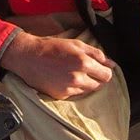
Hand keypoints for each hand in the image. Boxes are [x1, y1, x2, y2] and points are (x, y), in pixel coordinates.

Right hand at [0, 30, 114, 99]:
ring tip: (73, 74)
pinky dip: (73, 88)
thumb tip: (111, 64)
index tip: (100, 69)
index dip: (105, 71)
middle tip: (87, 71)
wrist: (28, 57)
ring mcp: (69, 88)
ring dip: (85, 83)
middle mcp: (78, 78)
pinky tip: (64, 79)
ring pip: (88, 90)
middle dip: (97, 78)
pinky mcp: (60, 95)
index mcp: (83, 62)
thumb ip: (96, 54)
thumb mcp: (76, 44)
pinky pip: (75, 94)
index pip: (107, 75)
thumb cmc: (52, 47)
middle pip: (99, 85)